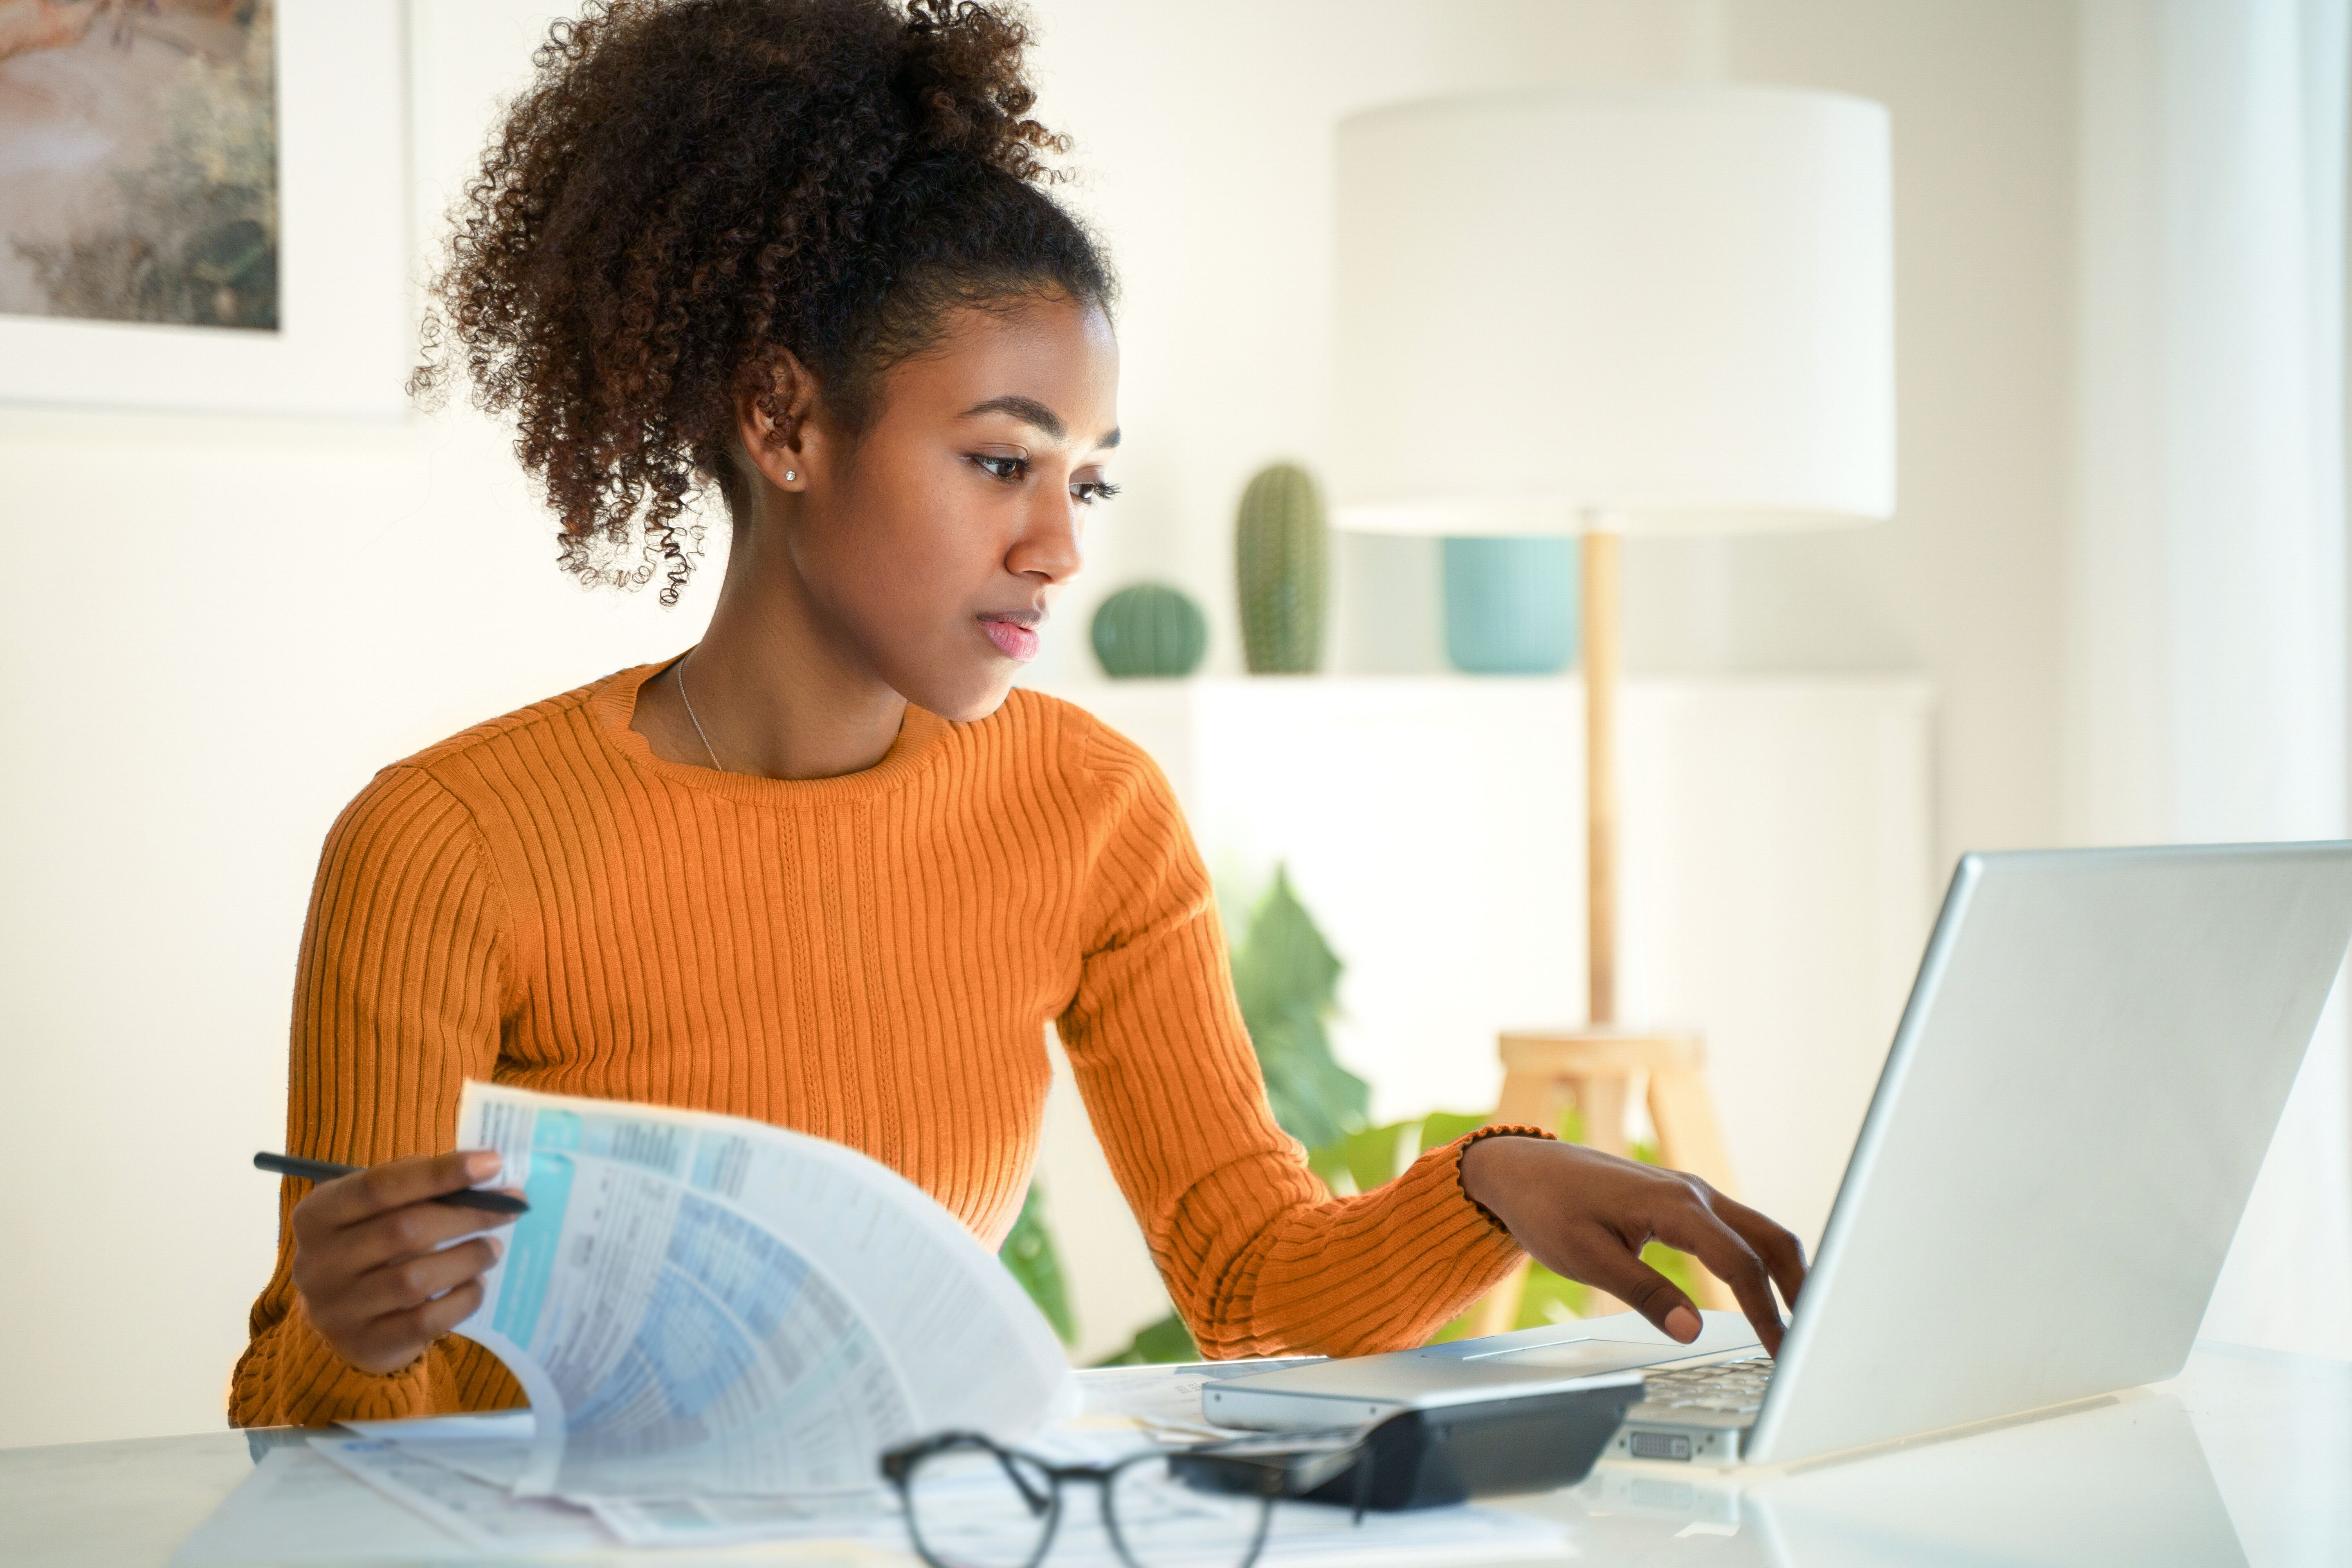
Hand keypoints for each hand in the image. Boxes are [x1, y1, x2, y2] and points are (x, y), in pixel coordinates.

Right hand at [288, 1151, 518, 1374]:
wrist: (345, 1321)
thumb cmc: (371, 1247)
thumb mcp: (376, 1211)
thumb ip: (415, 1187)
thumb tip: (483, 1170)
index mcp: (317, 1215)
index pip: (379, 1186)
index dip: (439, 1172)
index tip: (492, 1162)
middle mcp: (318, 1263)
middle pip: (404, 1230)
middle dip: (468, 1214)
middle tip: (510, 1207)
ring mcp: (338, 1309)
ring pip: (416, 1279)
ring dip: (469, 1258)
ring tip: (492, 1248)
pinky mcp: (366, 1344)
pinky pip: (427, 1321)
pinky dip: (463, 1298)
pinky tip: (477, 1283)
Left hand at [1459, 1135, 1806, 1354]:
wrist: (1522, 1169)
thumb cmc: (1547, 1207)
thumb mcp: (1587, 1257)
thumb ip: (1644, 1294)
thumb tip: (1695, 1330)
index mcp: (1674, 1206)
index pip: (1738, 1264)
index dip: (1765, 1313)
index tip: (1780, 1352)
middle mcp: (1692, 1193)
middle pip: (1769, 1239)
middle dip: (1800, 1287)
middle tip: (1814, 1337)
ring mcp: (1690, 1193)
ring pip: (1758, 1231)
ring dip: (1785, 1272)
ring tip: (1800, 1320)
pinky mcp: (1682, 1201)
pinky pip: (1736, 1229)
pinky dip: (1760, 1260)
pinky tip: (1763, 1290)